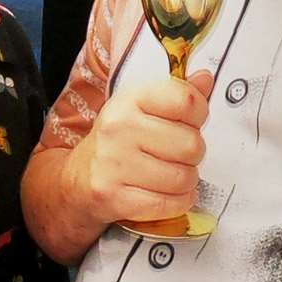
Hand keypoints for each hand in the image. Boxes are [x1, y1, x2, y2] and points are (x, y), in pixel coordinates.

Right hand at [65, 69, 212, 225]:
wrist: (77, 180)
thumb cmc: (117, 142)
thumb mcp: (142, 109)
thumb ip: (178, 94)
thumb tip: (205, 78)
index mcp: (129, 99)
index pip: (186, 101)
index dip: (199, 114)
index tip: (190, 122)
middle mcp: (119, 127)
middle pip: (192, 144)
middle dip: (193, 154)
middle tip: (178, 155)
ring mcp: (114, 163)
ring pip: (184, 178)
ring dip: (186, 181)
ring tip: (171, 175)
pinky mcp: (114, 196)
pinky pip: (169, 204)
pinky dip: (177, 203)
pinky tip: (167, 194)